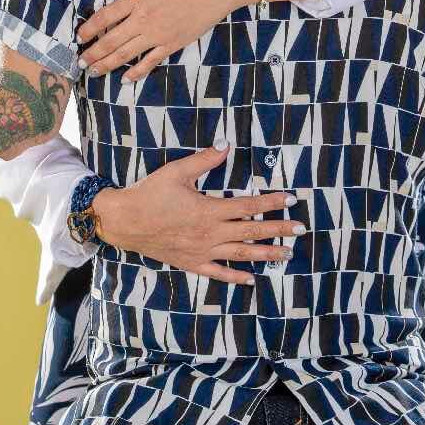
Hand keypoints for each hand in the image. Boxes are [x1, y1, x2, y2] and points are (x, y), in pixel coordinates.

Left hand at [75, 0, 255, 80]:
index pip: (105, 16)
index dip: (89, 28)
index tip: (79, 36)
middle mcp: (144, 19)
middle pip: (111, 40)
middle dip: (93, 53)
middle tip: (80, 62)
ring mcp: (158, 34)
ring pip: (126, 54)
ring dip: (107, 64)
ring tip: (93, 71)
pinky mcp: (173, 44)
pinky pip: (151, 61)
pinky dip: (137, 72)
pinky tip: (126, 79)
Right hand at [91, 143, 303, 284]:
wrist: (124, 221)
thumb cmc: (149, 194)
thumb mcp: (176, 172)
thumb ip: (204, 160)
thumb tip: (226, 145)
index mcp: (209, 210)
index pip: (248, 207)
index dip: (271, 203)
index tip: (290, 199)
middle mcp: (210, 233)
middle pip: (251, 233)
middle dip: (279, 230)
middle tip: (301, 229)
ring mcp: (202, 251)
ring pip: (240, 255)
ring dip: (266, 254)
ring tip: (287, 254)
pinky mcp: (191, 263)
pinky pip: (217, 273)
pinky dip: (235, 277)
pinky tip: (251, 279)